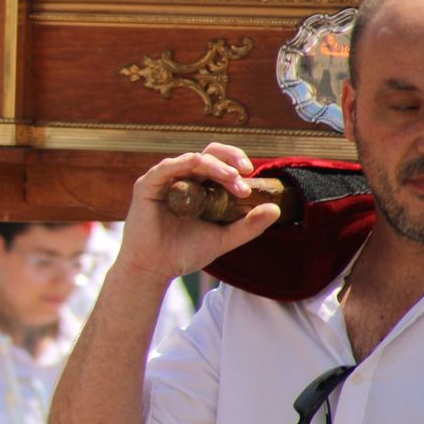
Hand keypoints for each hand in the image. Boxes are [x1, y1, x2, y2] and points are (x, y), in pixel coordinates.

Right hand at [116, 143, 280, 284]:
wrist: (155, 269)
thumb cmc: (183, 253)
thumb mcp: (223, 238)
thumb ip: (248, 225)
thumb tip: (275, 209)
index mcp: (198, 187)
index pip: (220, 164)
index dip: (236, 165)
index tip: (251, 180)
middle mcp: (181, 179)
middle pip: (209, 154)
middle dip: (231, 158)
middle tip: (245, 173)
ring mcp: (164, 181)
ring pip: (193, 159)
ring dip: (216, 166)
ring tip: (232, 179)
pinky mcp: (147, 186)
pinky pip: (167, 167)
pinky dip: (185, 163)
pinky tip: (200, 165)